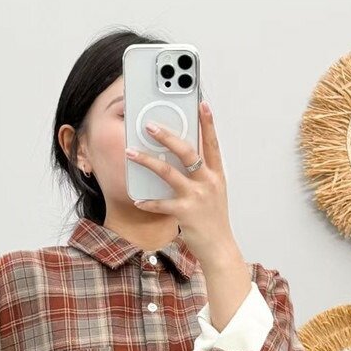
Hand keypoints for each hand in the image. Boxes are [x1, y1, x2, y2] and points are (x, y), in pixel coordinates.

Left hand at [125, 101, 235, 263]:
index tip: (201, 103)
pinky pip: (161, 203)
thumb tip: (182, 155)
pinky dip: (148, 201)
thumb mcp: (213, 192)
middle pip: (187, 152)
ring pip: (168, 172)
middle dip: (167, 136)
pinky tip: (138, 199)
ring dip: (147, 161)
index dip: (208, 122)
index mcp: (216, 174)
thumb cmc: (213, 219)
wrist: (219, 247)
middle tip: (149, 125)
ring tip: (130, 152)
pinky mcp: (185, 213)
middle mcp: (208, 182)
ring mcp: (197, 197)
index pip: (212, 142)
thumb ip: (201, 174)